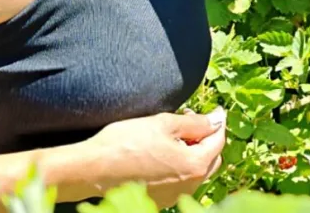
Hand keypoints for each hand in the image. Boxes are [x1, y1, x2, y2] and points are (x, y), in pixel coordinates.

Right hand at [84, 107, 226, 208]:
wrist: (91, 170)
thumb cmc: (126, 143)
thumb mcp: (164, 124)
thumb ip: (196, 122)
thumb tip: (217, 119)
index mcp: (194, 165)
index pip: (218, 140)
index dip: (217, 121)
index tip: (215, 110)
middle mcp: (189, 186)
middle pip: (211, 158)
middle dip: (206, 137)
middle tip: (191, 119)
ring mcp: (174, 196)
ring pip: (196, 171)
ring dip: (193, 151)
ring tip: (175, 134)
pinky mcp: (159, 200)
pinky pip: (180, 181)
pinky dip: (180, 165)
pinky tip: (164, 152)